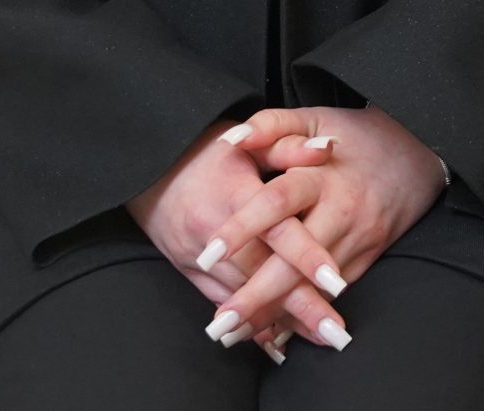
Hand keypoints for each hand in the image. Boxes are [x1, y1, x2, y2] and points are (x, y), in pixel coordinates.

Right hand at [125, 120, 340, 351]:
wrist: (146, 170)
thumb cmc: (205, 152)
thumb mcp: (247, 142)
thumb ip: (288, 148)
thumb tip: (328, 149)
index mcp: (235, 194)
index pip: (276, 229)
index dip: (306, 255)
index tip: (336, 282)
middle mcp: (214, 231)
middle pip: (264, 274)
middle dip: (303, 305)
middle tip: (337, 332)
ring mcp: (197, 257)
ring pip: (245, 295)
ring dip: (283, 319)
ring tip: (320, 338)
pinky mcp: (189, 273)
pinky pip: (222, 302)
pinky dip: (251, 323)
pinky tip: (277, 339)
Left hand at [201, 105, 447, 349]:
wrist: (418, 153)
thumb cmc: (356, 136)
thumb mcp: (315, 118)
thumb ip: (272, 124)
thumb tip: (232, 140)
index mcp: (320, 176)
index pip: (276, 204)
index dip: (241, 228)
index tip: (207, 254)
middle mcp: (340, 212)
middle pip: (293, 262)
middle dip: (255, 296)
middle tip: (218, 323)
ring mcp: (357, 239)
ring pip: (312, 287)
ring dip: (274, 315)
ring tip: (234, 335)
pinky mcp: (367, 258)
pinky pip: (331, 295)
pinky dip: (303, 315)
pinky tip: (274, 333)